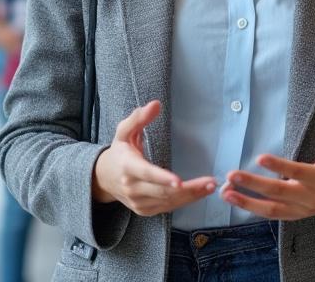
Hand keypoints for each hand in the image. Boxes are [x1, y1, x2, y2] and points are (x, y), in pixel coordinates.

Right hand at [92, 100, 216, 216]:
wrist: (103, 178)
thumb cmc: (119, 152)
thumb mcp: (124, 132)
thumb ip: (139, 118)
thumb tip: (156, 104)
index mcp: (127, 166)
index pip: (146, 173)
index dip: (162, 178)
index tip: (179, 180)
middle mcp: (131, 187)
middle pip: (163, 191)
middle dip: (189, 188)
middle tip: (210, 182)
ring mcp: (137, 202)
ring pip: (168, 201)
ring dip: (192, 196)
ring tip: (210, 187)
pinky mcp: (144, 210)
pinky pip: (167, 207)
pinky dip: (184, 201)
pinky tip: (198, 194)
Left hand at [222, 122, 314, 220]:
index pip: (298, 172)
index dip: (279, 166)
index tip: (260, 158)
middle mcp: (309, 197)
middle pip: (278, 192)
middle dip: (253, 184)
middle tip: (232, 175)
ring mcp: (299, 209)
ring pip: (271, 209)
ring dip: (246, 202)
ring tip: (225, 192)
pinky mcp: (291, 215)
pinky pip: (270, 214)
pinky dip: (250, 209)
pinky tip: (232, 199)